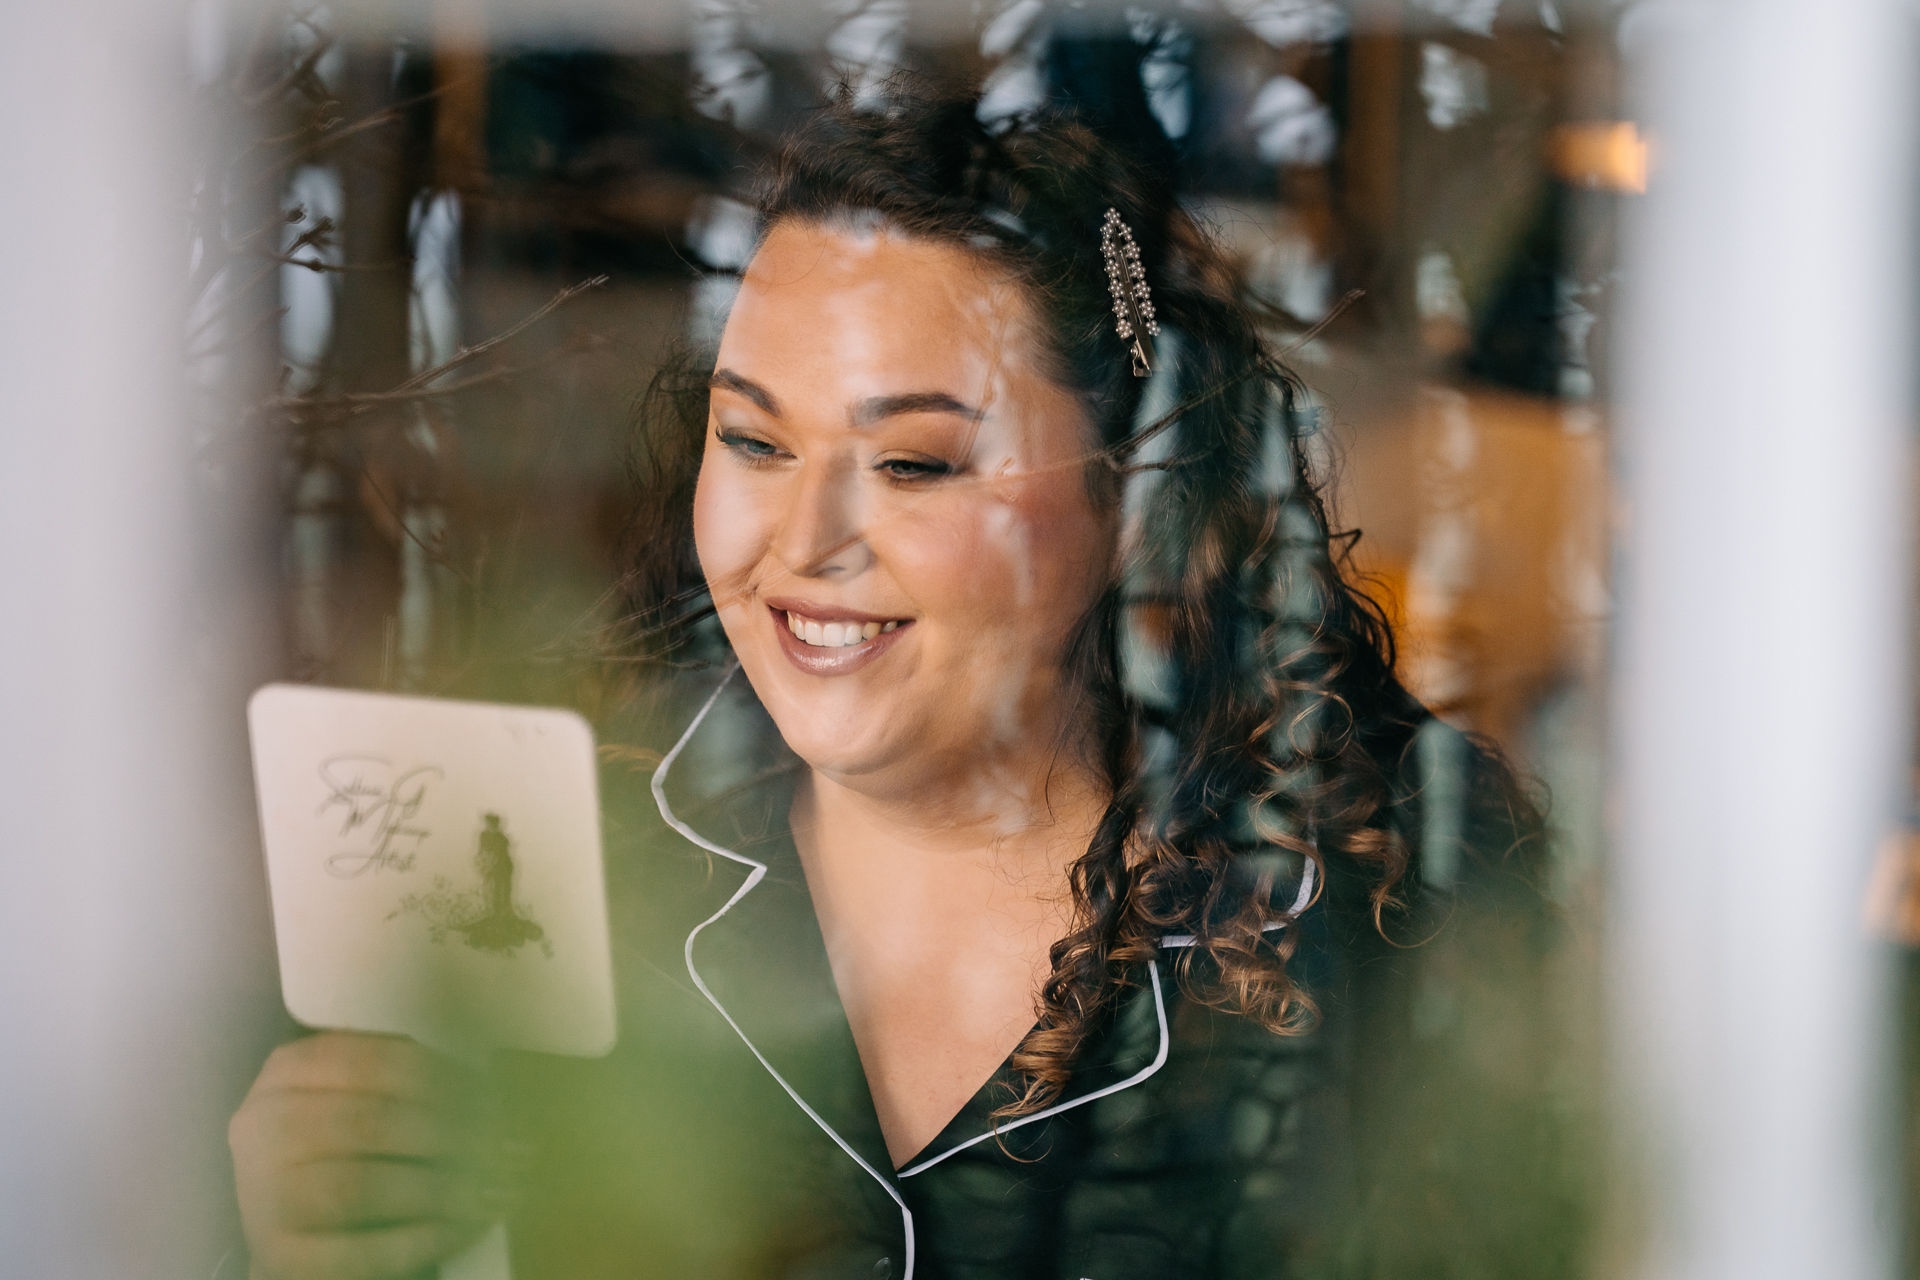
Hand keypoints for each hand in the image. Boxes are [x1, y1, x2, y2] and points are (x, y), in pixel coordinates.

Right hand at [230, 1032, 505, 1279]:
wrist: (298, 1224)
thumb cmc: (347, 1146)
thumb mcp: (364, 1093)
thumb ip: (410, 1080)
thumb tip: (492, 1091)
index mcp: (287, 1071)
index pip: (373, 1060)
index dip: (442, 1078)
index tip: (494, 1095)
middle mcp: (262, 1127)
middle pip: (369, 1122)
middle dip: (448, 1133)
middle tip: (502, 1145)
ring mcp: (263, 1195)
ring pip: (360, 1187)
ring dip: (439, 1187)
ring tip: (493, 1187)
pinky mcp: (281, 1255)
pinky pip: (361, 1250)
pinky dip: (423, 1237)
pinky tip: (465, 1227)